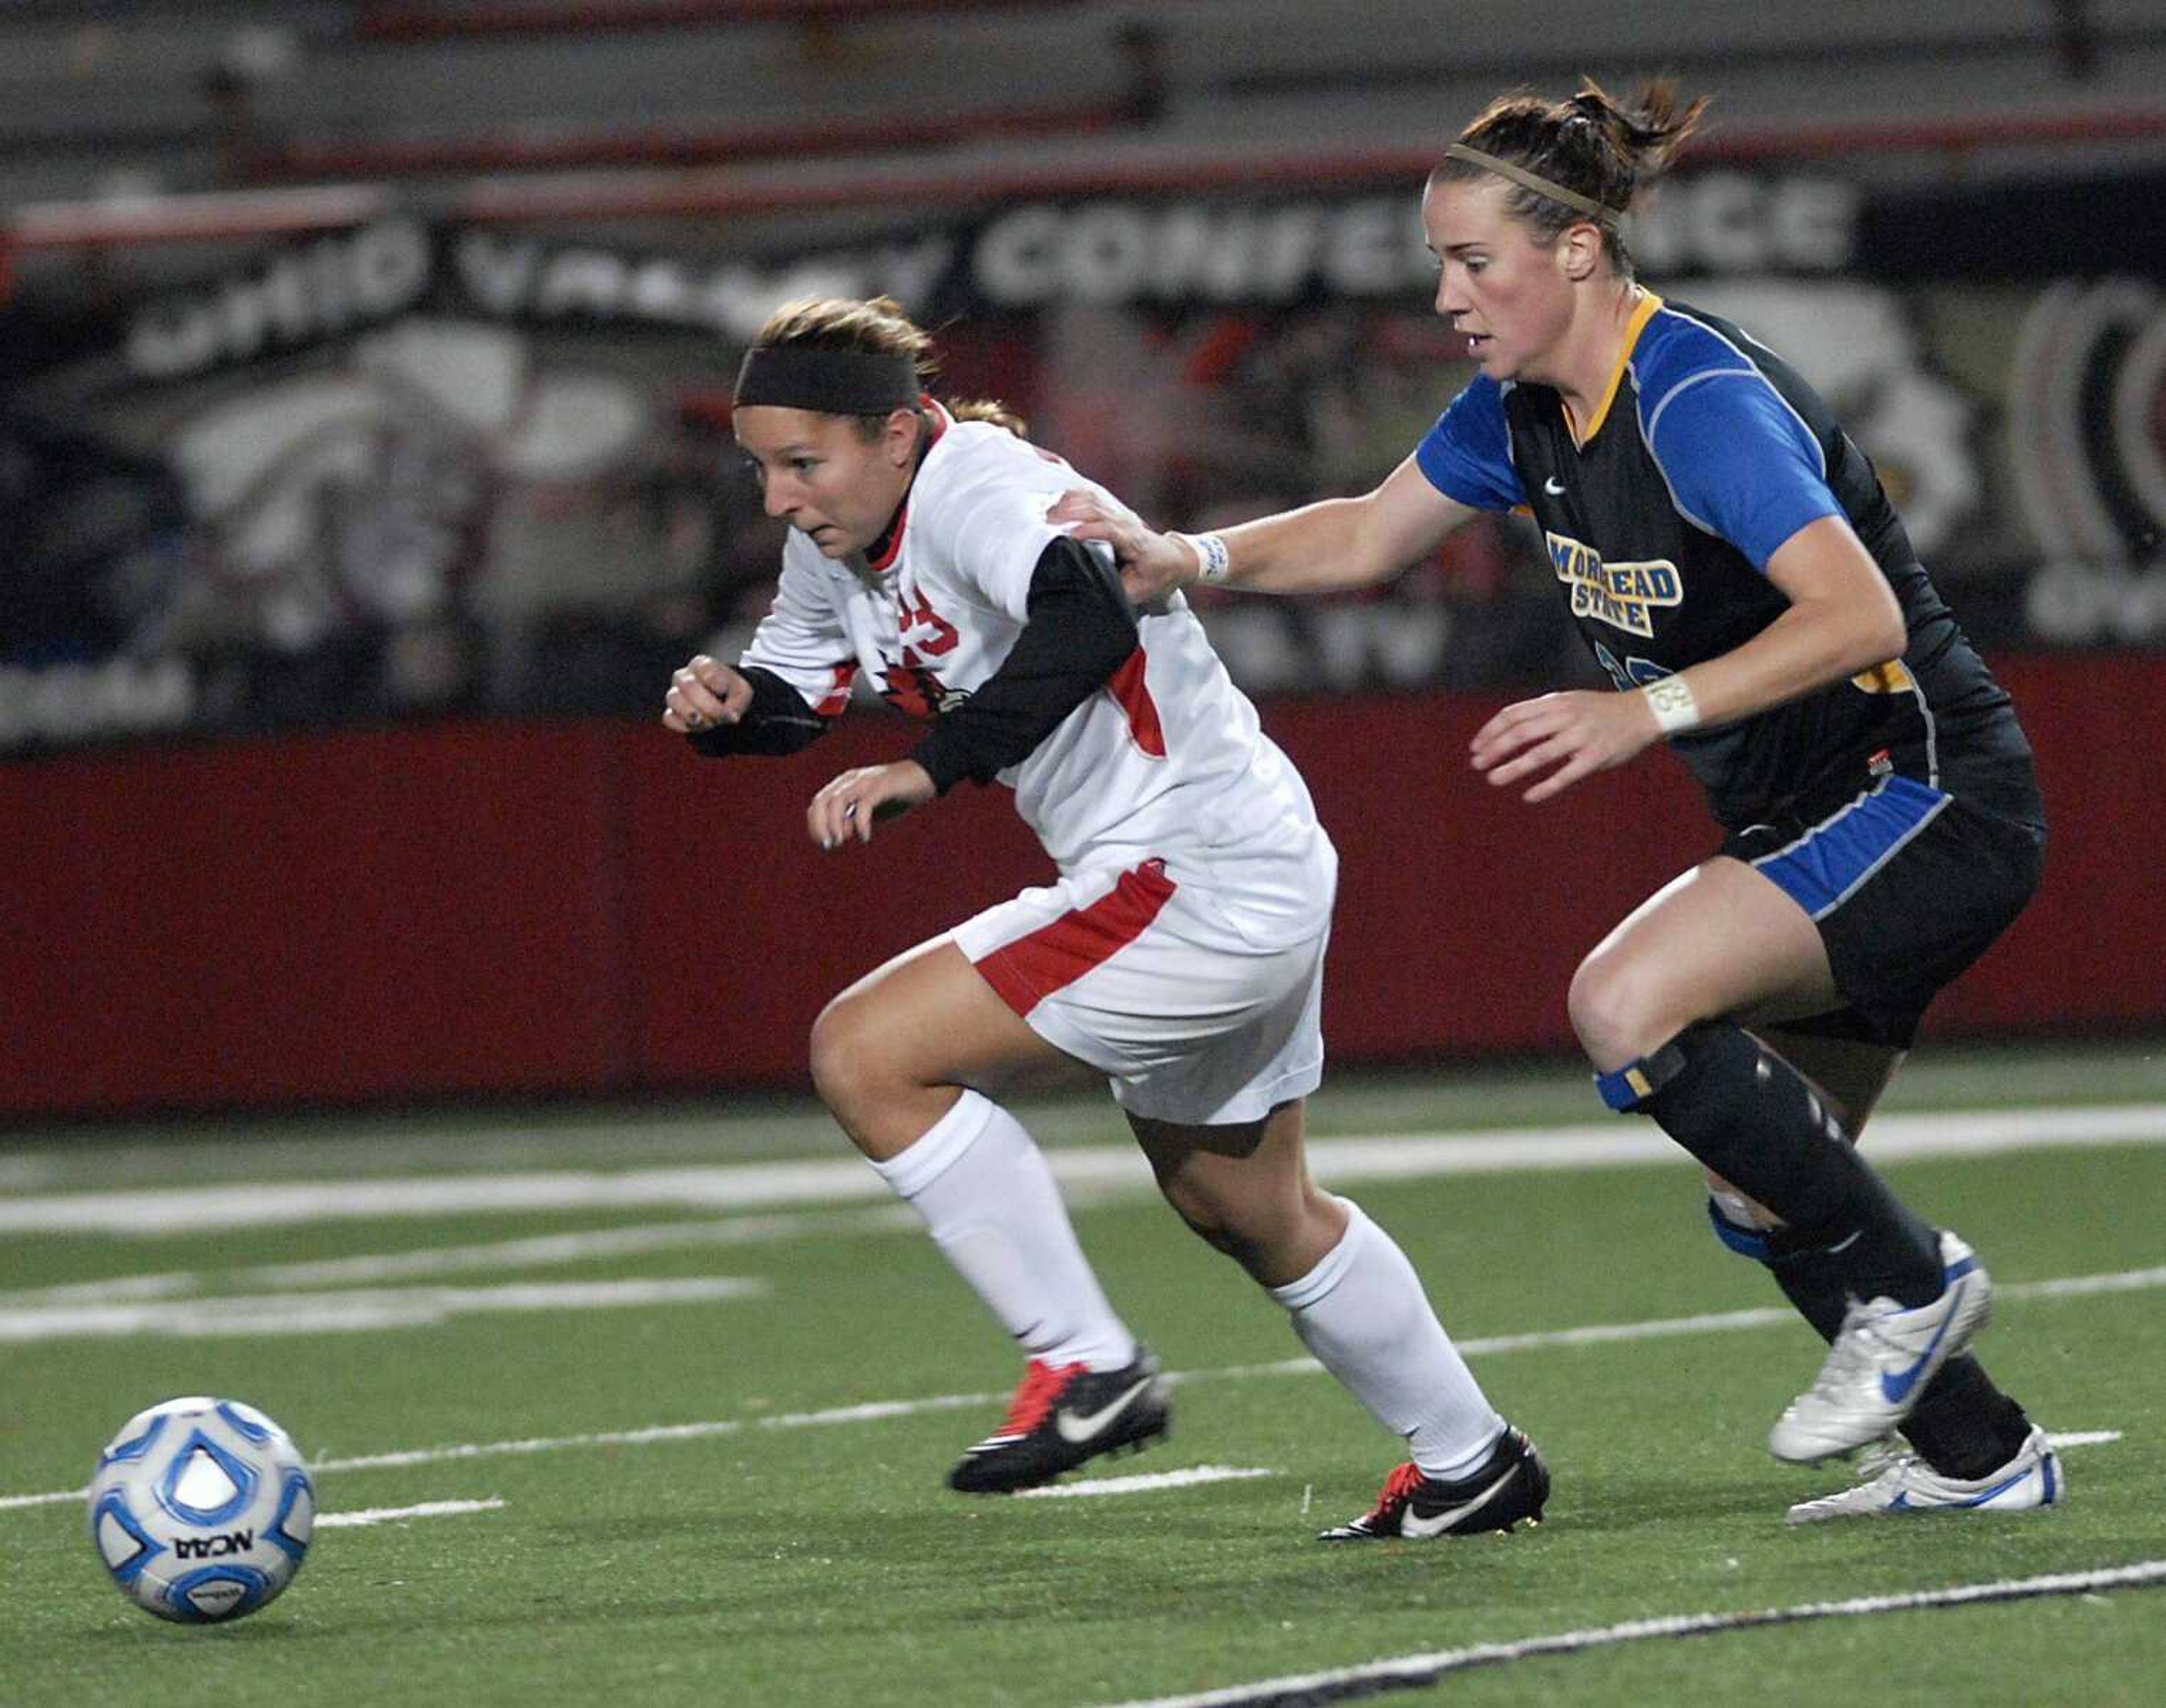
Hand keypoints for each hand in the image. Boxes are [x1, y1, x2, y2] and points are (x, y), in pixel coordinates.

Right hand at [663, 654, 752, 734]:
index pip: (706, 671)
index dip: (719, 686)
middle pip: (688, 685)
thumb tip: (730, 716)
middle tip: (720, 717)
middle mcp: (684, 676)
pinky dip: (684, 725)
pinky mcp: (671, 711)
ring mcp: (675, 693)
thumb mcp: (743, 693)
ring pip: (674, 699)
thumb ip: (738, 702)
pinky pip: (669, 718)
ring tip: (710, 724)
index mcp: (702, 665)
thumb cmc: (731, 693)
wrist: (724, 705)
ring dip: (695, 715)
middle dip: (708, 706)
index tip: (728, 695)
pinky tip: (698, 727)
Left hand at [806, 761, 936, 849]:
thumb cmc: (897, 794)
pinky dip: (860, 823)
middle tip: (828, 845)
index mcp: (845, 783)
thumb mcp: (871, 809)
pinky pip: (864, 805)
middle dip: (820, 825)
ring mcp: (865, 782)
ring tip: (840, 841)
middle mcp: (851, 780)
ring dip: (834, 824)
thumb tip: (839, 834)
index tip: (824, 843)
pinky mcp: (881, 786)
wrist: (926, 776)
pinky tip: (865, 837)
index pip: (818, 802)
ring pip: (837, 801)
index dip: (815, 824)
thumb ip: (853, 819)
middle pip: (822, 800)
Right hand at [1047, 489, 1195, 603]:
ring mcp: (1119, 514)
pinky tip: (1055, 504)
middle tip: (1044, 525)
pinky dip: (1071, 498)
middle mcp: (1125, 523)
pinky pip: (1090, 497)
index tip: (1067, 537)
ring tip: (1044, 515)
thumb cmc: (1157, 576)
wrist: (1174, 558)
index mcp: (1133, 541)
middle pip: (1095, 508)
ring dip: (1067, 504)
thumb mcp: (1140, 592)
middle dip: (1069, 513)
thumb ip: (1117, 591)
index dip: (1088, 531)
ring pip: (1091, 500)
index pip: (1109, 530)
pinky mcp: (1113, 512)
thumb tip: (1092, 591)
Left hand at [1469, 689, 1661, 802]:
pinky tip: (1529, 796)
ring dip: (1512, 768)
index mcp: (1555, 702)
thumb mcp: (1569, 701)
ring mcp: (1581, 737)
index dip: (1490, 731)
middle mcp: (1566, 717)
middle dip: (1495, 749)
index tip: (1475, 747)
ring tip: (1493, 779)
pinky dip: (1545, 787)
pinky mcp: (1595, 757)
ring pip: (1539, 754)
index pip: (1513, 714)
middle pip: (1521, 732)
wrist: (1643, 712)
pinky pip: (1566, 775)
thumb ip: (1542, 713)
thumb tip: (1508, 728)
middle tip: (1477, 764)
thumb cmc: (1601, 710)